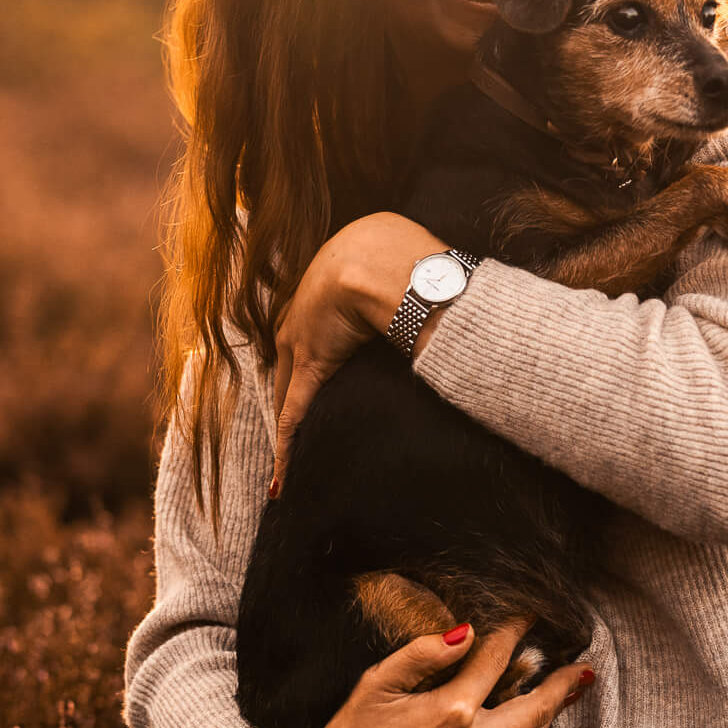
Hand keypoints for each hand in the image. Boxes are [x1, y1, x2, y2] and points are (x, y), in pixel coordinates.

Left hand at [271, 211, 449, 488]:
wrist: (381, 257)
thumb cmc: (397, 251)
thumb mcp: (396, 261)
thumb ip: (412, 280)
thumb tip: (446, 285)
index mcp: (323, 290)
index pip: (310, 333)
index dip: (309, 357)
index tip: (311, 372)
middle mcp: (302, 319)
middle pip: (287, 368)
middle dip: (285, 396)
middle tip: (286, 427)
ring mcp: (302, 343)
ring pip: (286, 394)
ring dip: (286, 426)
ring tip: (283, 458)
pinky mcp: (312, 366)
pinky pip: (294, 414)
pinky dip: (287, 447)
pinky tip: (281, 476)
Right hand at [277, 618, 594, 727]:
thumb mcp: (378, 683)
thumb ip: (425, 653)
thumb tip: (466, 633)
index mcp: (451, 710)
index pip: (497, 658)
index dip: (516, 630)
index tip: (530, 614)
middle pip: (536, 707)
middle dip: (562, 684)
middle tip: (583, 668)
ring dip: (552, 715)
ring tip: (569, 695)